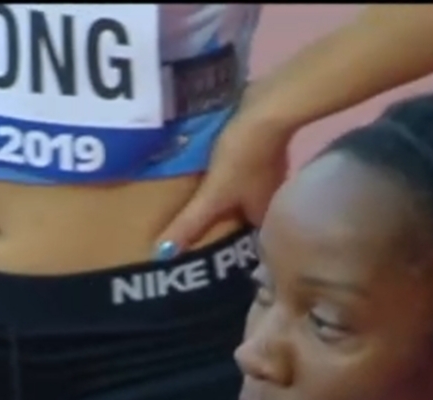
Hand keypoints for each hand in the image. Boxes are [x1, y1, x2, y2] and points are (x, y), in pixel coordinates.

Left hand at [151, 108, 291, 259]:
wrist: (267, 108)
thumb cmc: (243, 158)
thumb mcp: (212, 197)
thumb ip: (190, 224)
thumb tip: (162, 255)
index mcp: (262, 214)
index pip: (247, 243)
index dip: (230, 252)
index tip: (208, 258)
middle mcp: (269, 196)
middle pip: (242, 218)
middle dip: (222, 226)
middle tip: (194, 236)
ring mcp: (267, 171)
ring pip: (241, 194)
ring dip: (223, 201)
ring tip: (196, 209)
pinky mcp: (259, 149)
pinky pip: (239, 173)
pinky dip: (225, 179)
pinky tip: (207, 177)